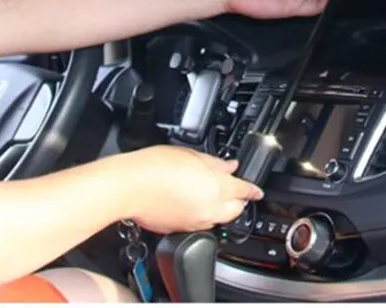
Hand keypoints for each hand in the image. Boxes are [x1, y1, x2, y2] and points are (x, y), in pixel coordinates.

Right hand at [118, 146, 263, 233]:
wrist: (128, 187)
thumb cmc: (153, 167)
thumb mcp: (190, 154)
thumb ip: (214, 163)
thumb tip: (229, 166)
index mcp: (216, 187)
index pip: (244, 190)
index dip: (253, 189)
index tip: (257, 190)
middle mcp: (208, 209)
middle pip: (236, 211)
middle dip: (239, 201)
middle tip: (234, 189)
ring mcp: (194, 222)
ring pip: (218, 220)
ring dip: (220, 209)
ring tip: (211, 194)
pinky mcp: (179, 230)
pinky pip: (200, 225)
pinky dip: (202, 216)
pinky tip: (192, 202)